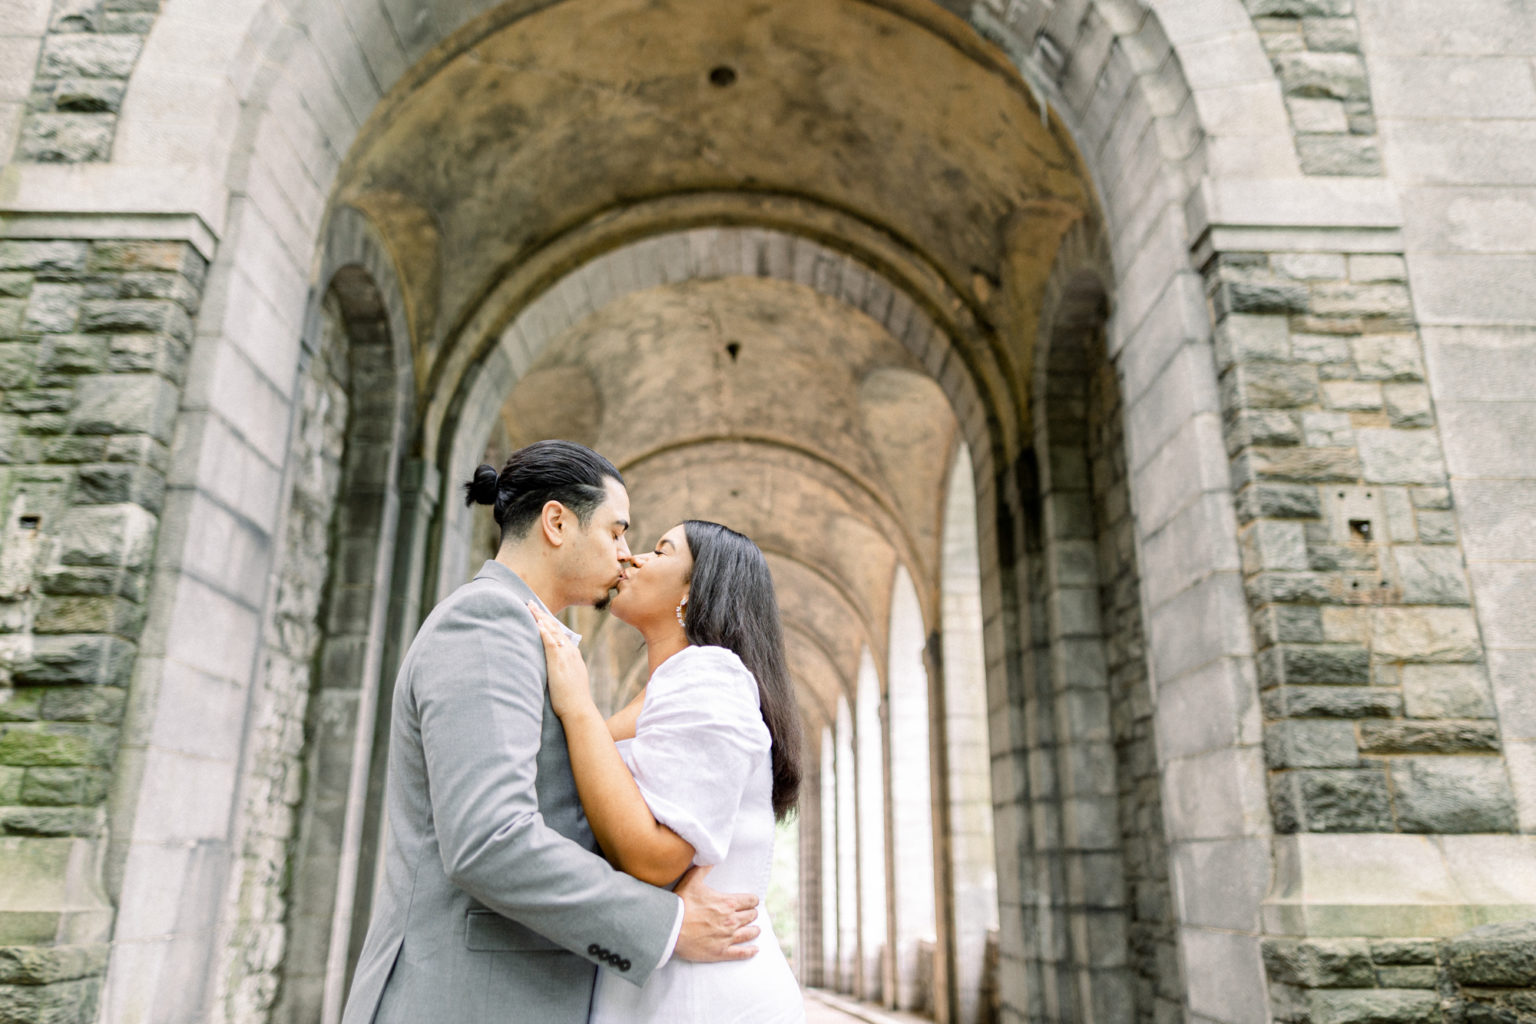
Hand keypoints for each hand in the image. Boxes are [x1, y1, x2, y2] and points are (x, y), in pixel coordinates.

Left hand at [528, 601, 594, 719]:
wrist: (578, 708)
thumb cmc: (572, 699)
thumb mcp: (570, 679)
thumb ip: (564, 670)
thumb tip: (556, 669)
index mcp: (573, 655)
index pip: (560, 633)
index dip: (549, 622)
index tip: (540, 613)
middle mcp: (570, 651)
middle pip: (555, 627)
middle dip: (542, 614)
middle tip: (531, 603)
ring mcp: (565, 655)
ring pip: (552, 631)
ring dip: (540, 617)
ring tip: (530, 607)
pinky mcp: (558, 661)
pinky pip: (550, 641)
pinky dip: (543, 630)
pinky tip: (536, 622)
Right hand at [673, 865, 759, 961]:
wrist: (671, 927)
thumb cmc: (682, 903)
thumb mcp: (693, 880)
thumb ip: (704, 868)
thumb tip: (712, 857)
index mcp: (728, 903)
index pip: (750, 901)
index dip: (752, 900)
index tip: (752, 902)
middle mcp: (731, 920)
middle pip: (750, 916)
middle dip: (751, 914)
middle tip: (751, 915)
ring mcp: (727, 937)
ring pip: (749, 933)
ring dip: (754, 930)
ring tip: (756, 929)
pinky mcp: (721, 952)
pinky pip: (741, 952)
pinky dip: (750, 951)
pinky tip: (755, 950)